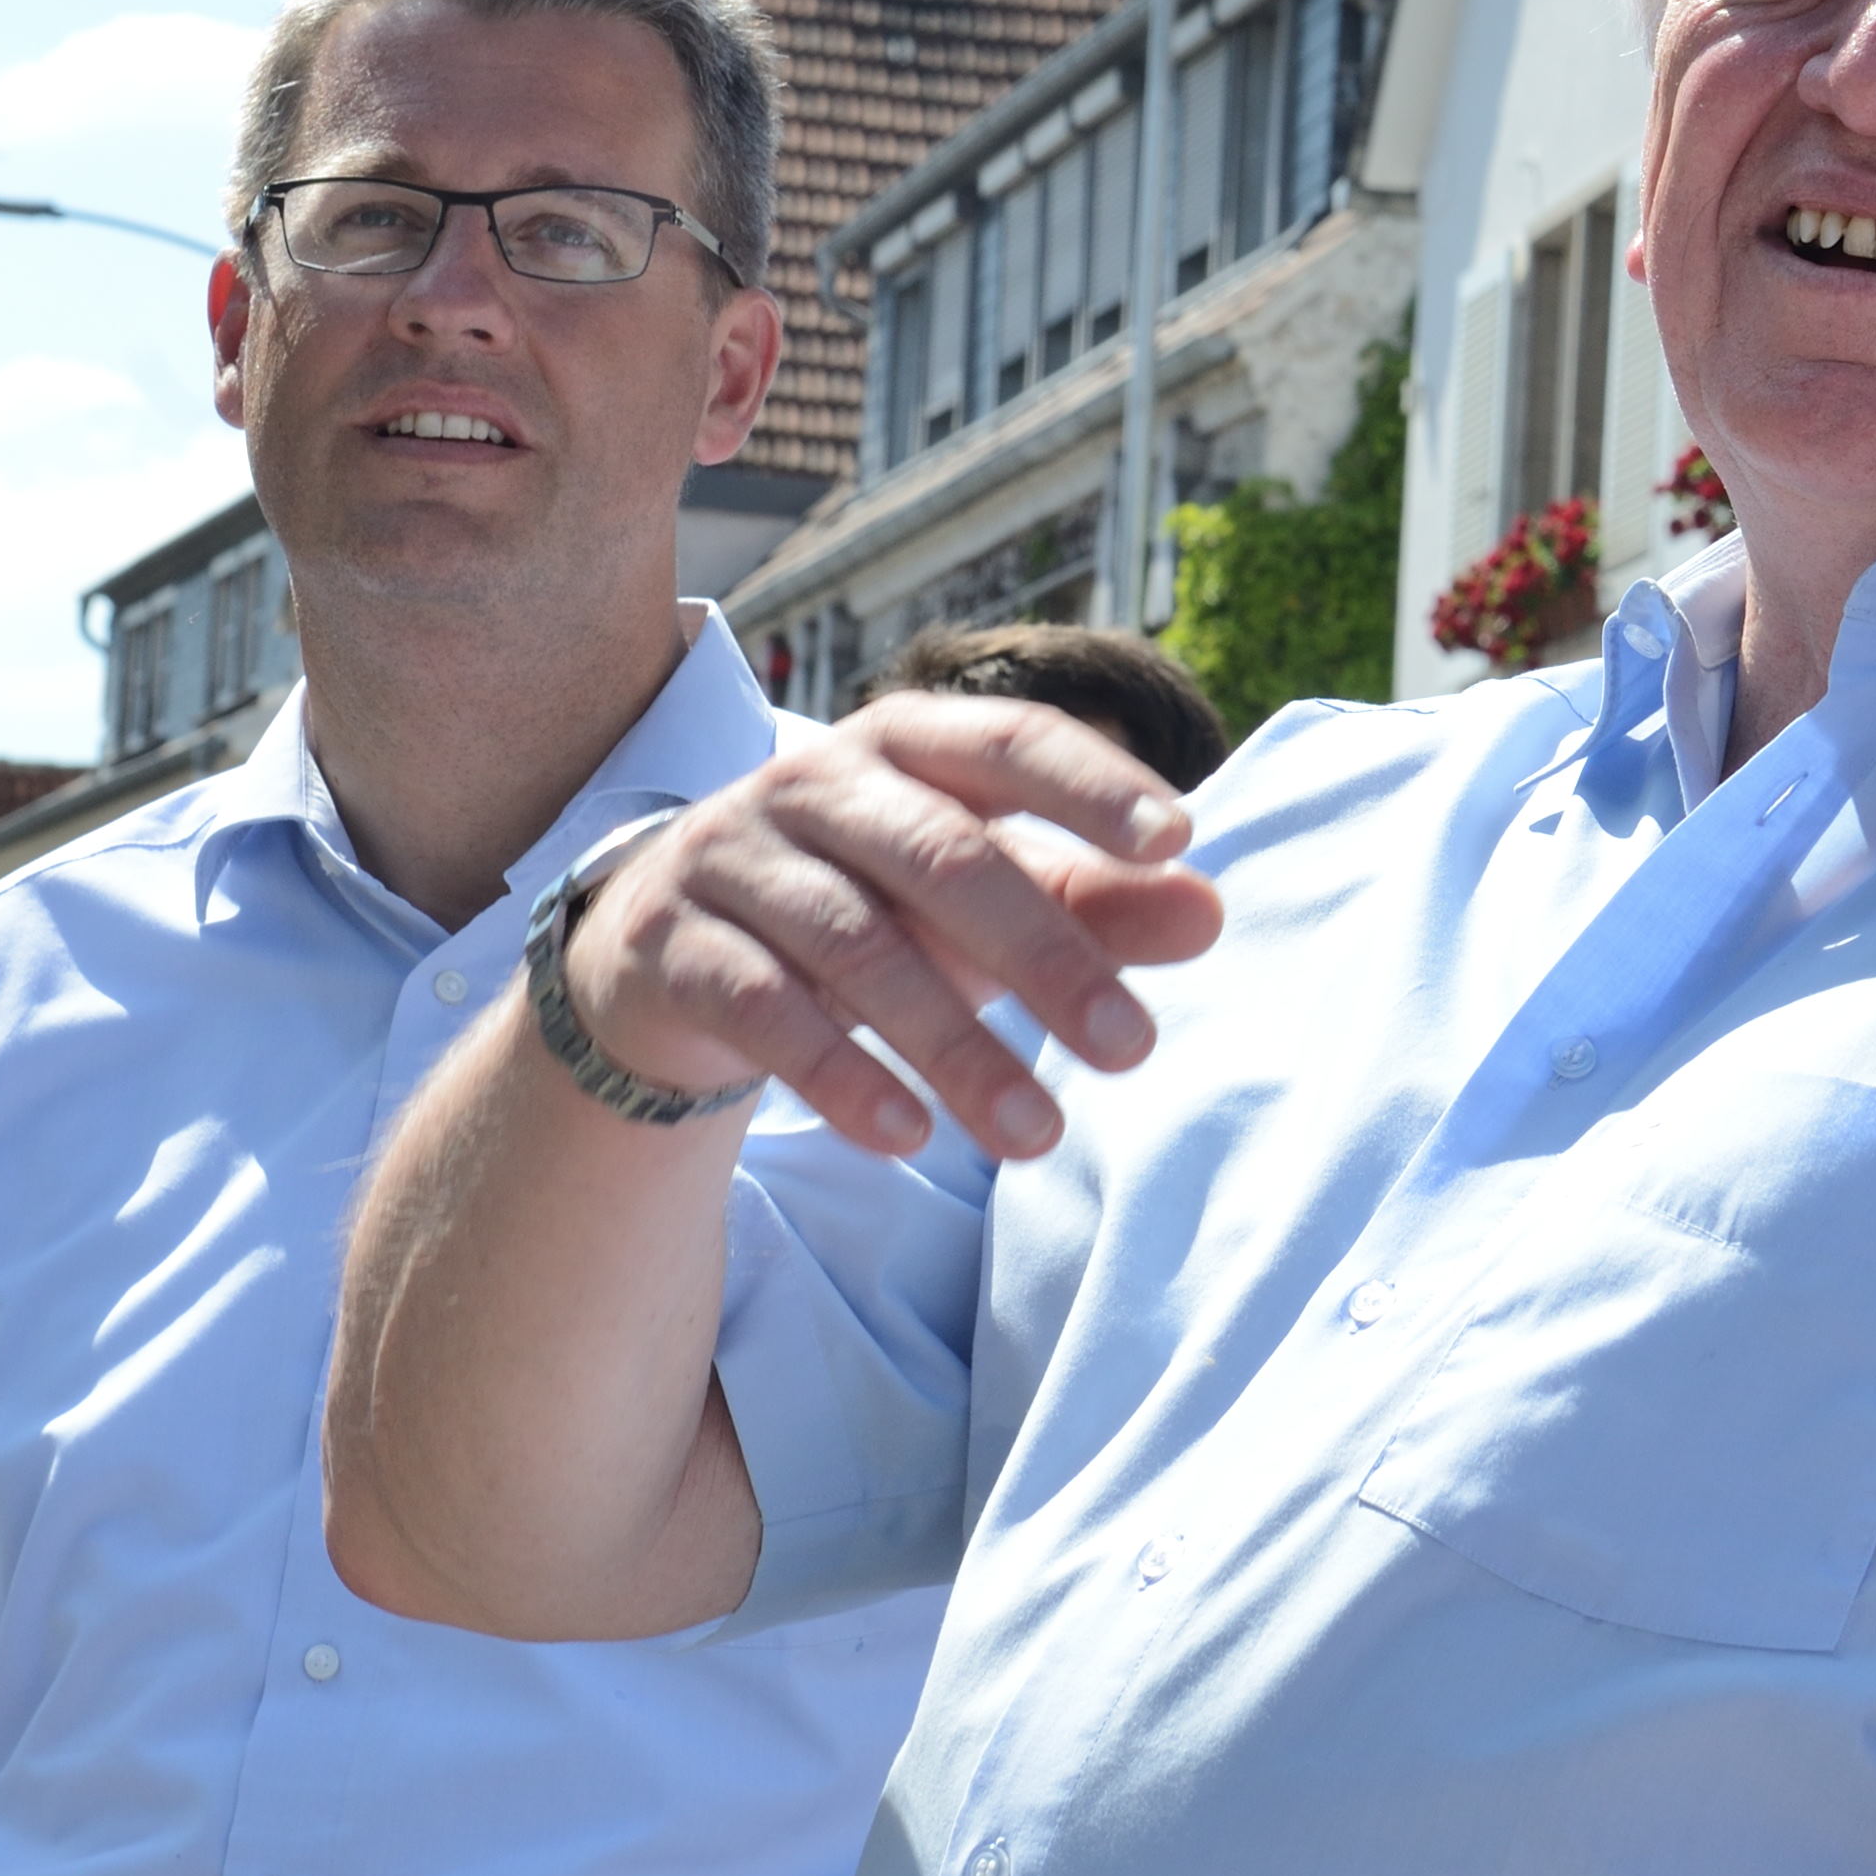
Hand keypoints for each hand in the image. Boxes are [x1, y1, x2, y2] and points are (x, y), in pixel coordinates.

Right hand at [572, 697, 1221, 1160]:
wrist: (667, 953)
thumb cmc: (863, 906)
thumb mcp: (977, 902)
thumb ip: (1091, 900)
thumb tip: (1208, 912)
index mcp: (905, 743)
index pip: (1009, 740)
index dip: (1093, 784)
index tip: (1180, 840)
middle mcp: (813, 780)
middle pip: (943, 855)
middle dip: (1046, 954)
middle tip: (1134, 1048)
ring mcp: (732, 855)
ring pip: (856, 945)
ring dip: (956, 1047)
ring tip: (1039, 1134)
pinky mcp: (674, 943)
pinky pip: (763, 1007)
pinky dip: (840, 1075)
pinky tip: (908, 1136)